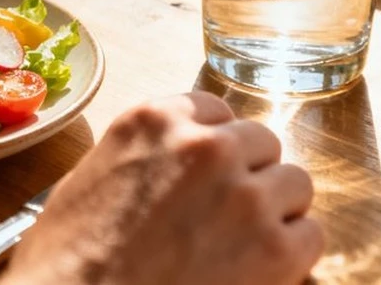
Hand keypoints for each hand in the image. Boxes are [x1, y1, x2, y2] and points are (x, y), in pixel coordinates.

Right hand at [2, 92, 321, 284]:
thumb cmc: (70, 255)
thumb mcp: (89, 177)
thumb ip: (141, 155)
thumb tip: (166, 164)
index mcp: (155, 120)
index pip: (214, 111)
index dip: (213, 146)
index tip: (206, 171)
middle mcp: (205, 146)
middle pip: (260, 143)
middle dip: (246, 175)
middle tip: (222, 214)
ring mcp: (245, 196)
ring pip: (294, 184)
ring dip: (273, 211)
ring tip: (239, 243)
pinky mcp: (274, 249)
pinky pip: (311, 234)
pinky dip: (291, 253)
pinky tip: (256, 269)